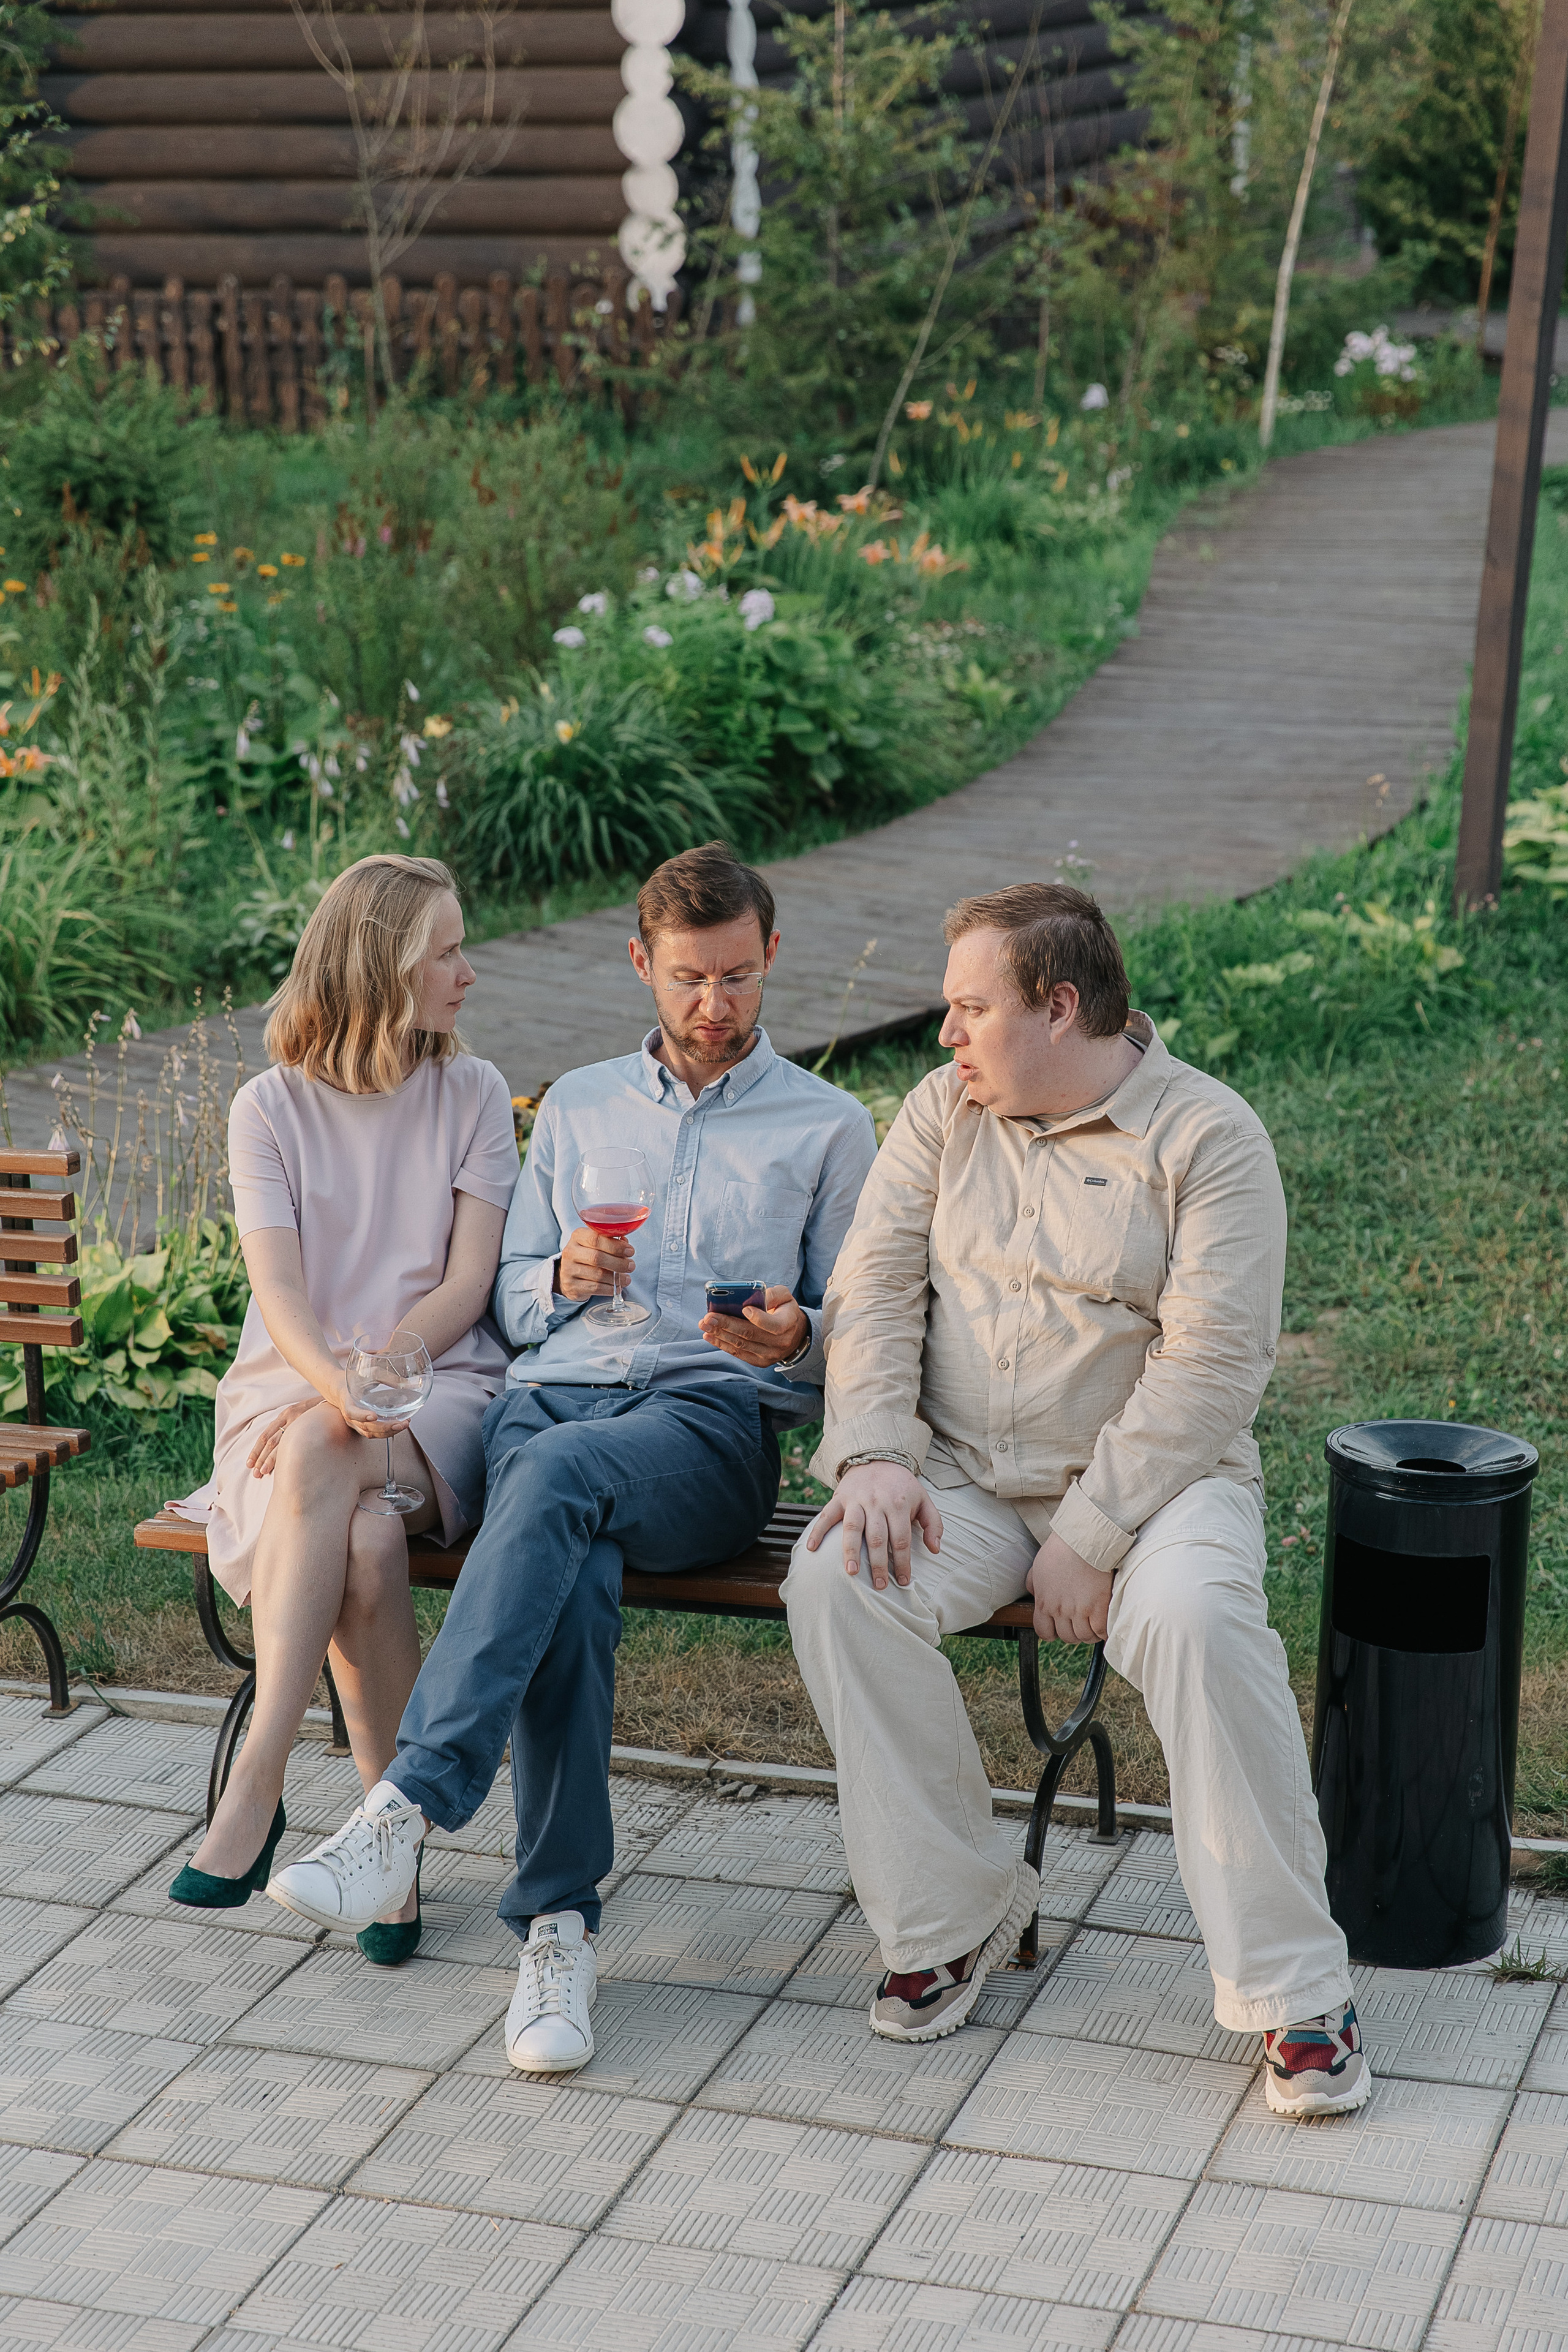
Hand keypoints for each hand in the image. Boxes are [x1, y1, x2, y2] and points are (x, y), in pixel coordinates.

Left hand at [245, 1399, 318, 1476]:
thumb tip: (283, 1446)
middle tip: (254, 1473)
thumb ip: (294, 1425)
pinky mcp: (308, 1425)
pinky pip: (293, 1443)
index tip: (250, 1463)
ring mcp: (299, 1421)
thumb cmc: (322, 1412)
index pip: (266, 1434)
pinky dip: (284, 1455)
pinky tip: (279, 1467)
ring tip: (262, 1472)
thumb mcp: (305, 1414)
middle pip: (269, 1440)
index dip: (257, 1450)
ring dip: (268, 1459)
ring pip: (278, 1443)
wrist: (340, 1402)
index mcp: (286, 1414)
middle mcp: (289, 1416)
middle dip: (260, 1457)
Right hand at [325, 1369, 409, 1442]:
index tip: (373, 1416)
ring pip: (371, 1433)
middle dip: (385, 1427)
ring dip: (389, 1432)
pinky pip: (374, 1433)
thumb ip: (389, 1378)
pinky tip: (400, 1425)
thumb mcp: (371, 1373)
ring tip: (405, 1424)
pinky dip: (387, 1432)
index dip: (362, 1416)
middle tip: (401, 1423)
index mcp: (347, 1402)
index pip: (352, 1412)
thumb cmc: (355, 1378)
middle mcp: (350, 1416)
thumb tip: (410, 1384)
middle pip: (366, 1427)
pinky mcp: (362, 1426)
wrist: (340, 1387)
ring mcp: (356, 1423)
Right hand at [557, 1225, 632, 1300]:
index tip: (630, 1251)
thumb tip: (626, 1246)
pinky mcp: (571, 1286)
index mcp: (577, 1236)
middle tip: (631, 1266)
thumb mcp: (596, 1244)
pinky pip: (595, 1288)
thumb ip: (611, 1242)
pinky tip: (617, 1287)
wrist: (568, 1274)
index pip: (596, 1239)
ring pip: (598, 1274)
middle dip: (619, 1263)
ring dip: (616, 1278)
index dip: (616, 1246)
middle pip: (597, 1257)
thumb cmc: (587, 1255)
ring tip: (626, 1278)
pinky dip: (610, 1288)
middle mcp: (570, 1252)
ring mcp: (568, 1270)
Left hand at [700, 1287, 808, 1367]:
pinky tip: (710, 1336)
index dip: (758, 1318)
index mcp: (788, 1324)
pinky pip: (738, 1354)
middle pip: (750, 1334)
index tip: (744, 1309)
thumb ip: (772, 1294)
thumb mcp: (785, 1297)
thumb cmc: (785, 1310)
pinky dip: (722, 1345)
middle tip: (708, 1317)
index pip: (773, 1325)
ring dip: (719, 1335)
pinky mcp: (759, 1361)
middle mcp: (780, 1342)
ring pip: (741, 1345)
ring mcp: (769, 1354)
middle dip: (727, 1325)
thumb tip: (754, 1295)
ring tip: (704, 1325)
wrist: (794, 1335)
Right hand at [805, 1460, 942, 1589]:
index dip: (902, 1562)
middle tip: (879, 1586)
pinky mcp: (839, 1498)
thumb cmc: (902, 1486)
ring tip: (851, 1571)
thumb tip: (935, 1550)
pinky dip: (818, 1531)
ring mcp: (855, 1500)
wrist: (877, 1457)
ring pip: (852, 1527)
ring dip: (851, 1550)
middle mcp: (876, 1502)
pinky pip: (826, 1515)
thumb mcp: (924, 1500)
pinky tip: (812, 1548)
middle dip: (879, 1563)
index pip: (901, 1538)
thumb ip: (933, 1524)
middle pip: (877, 1537)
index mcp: (898, 1504)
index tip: (903, 1581)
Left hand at [1027, 1530, 1112, 1643]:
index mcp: (1044, 1603)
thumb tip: (1033, 1592)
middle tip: (1081, 1622)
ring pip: (1085, 1637)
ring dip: (1090, 1633)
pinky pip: (1102, 1631)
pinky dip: (1104, 1631)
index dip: (1053, 1632)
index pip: (1044, 1632)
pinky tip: (1105, 1623)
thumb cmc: (1060, 1549)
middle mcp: (1061, 1610)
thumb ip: (1033, 1584)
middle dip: (1074, 1632)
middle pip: (1067, 1637)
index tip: (1060, 1627)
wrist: (1082, 1540)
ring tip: (1094, 1622)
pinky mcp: (1099, 1607)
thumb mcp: (1038, 1567)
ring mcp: (1080, 1611)